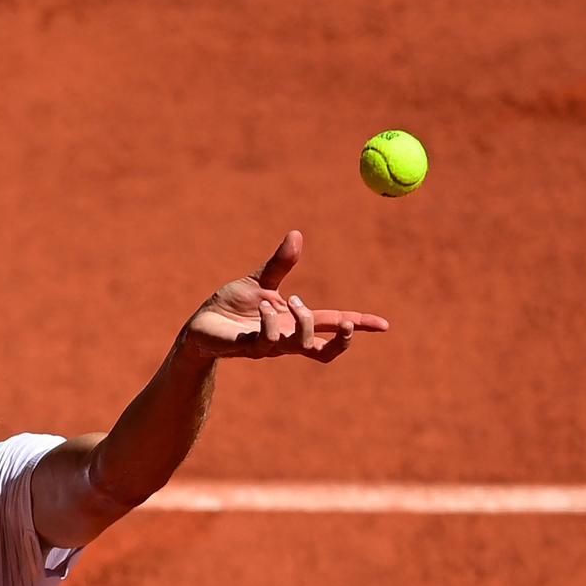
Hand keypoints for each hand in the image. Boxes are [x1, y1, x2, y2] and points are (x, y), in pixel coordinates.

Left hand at [180, 231, 388, 361]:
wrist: (200, 324)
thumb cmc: (230, 306)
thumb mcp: (259, 281)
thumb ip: (281, 263)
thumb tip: (297, 234)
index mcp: (293, 322)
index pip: (333, 324)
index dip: (359, 325)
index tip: (384, 325)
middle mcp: (286, 339)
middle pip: (325, 350)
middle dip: (343, 340)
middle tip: (346, 322)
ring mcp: (270, 347)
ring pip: (301, 344)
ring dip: (301, 319)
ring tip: (284, 301)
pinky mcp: (249, 349)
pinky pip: (268, 341)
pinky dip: (271, 321)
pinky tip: (262, 307)